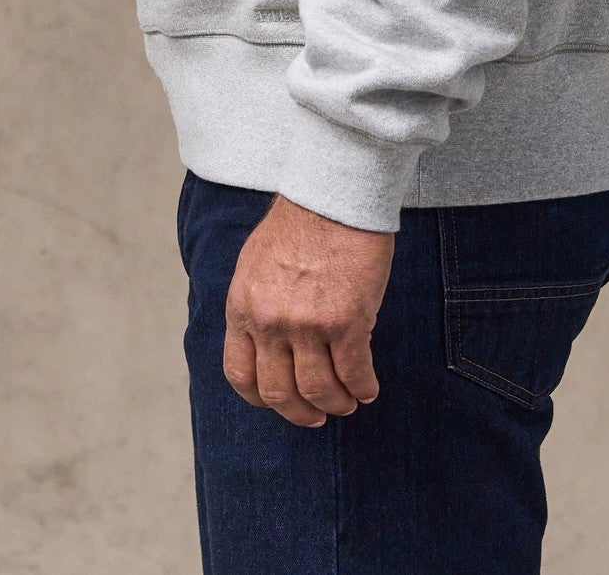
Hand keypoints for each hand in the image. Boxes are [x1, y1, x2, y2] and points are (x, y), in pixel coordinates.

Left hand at [223, 193, 394, 426]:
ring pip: (318, 389)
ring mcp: (307, 325)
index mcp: (243, 307)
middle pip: (278, 392)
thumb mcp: (257, 264)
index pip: (240, 372)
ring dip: (335, 404)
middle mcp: (270, 322)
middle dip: (299, 412)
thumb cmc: (301, 220)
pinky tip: (368, 388)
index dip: (260, 397)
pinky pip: (354, 372)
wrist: (333, 192)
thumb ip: (260, 304)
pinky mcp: (346, 321)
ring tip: (347, 403)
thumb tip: (273, 339)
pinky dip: (362, 387)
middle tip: (316, 416)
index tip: (279, 402)